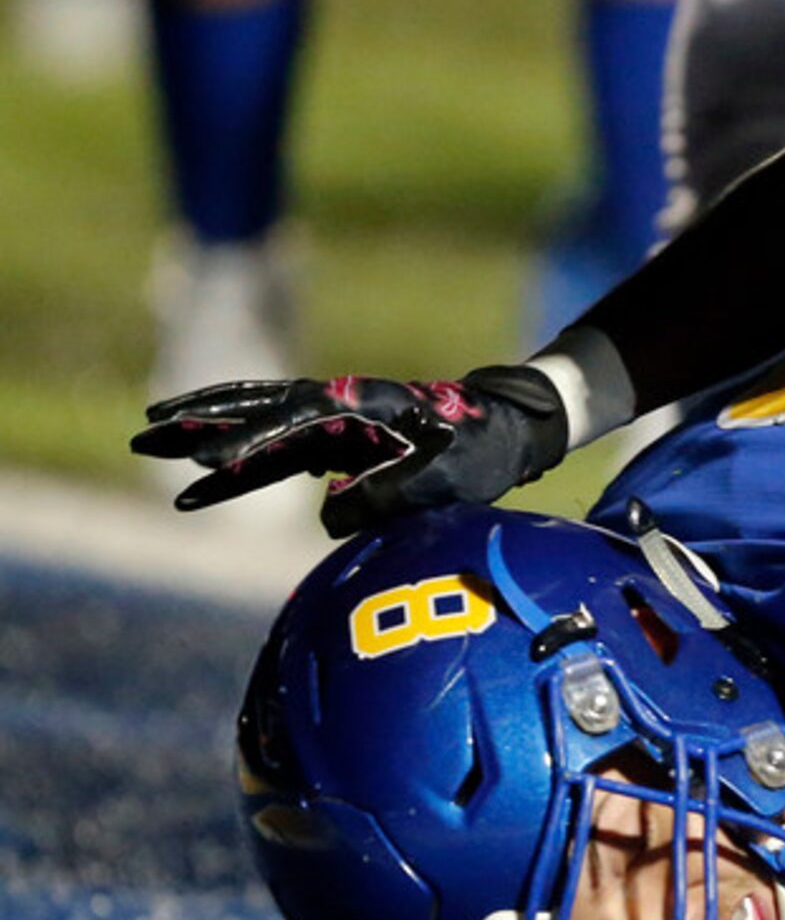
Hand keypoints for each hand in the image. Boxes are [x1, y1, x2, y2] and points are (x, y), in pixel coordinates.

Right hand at [132, 364, 569, 535]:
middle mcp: (341, 405)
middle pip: (257, 408)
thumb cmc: (480, 451)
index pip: (294, 419)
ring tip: (149, 444)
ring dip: (204, 434)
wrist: (506, 431)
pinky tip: (199, 488)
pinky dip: (238, 467)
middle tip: (143, 431)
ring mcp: (336, 422)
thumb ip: (386, 495)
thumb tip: (325, 515)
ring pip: (256, 424)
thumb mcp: (443, 479)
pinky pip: (275, 454)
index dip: (250, 437)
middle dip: (200, 420)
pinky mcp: (337, 442)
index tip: (207, 458)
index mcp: (365, 405)